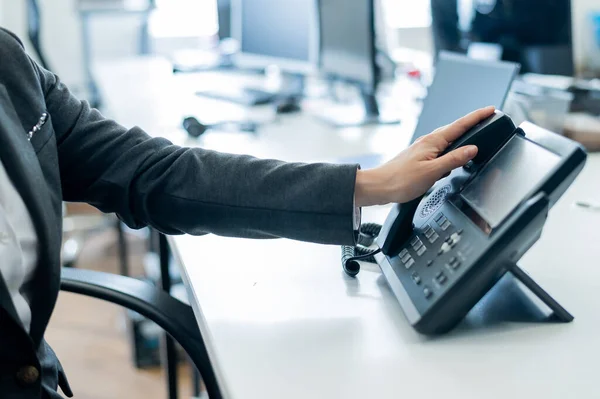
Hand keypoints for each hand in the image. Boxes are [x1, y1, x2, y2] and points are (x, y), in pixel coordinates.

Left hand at [355, 106, 494, 206]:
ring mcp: (422, 149)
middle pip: (454, 129)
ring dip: (461, 136)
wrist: (379, 187)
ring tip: (474, 134)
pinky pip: (440, 150)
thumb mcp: (432, 171)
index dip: (477, 117)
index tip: (490, 109)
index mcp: (432, 142)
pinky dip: (450, 150)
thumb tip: (472, 149)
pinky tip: (451, 157)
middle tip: (486, 118)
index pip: (460, 125)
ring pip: (447, 140)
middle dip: (471, 124)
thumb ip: (453, 160)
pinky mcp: (419, 158)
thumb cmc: (400, 180)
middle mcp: (427, 142)